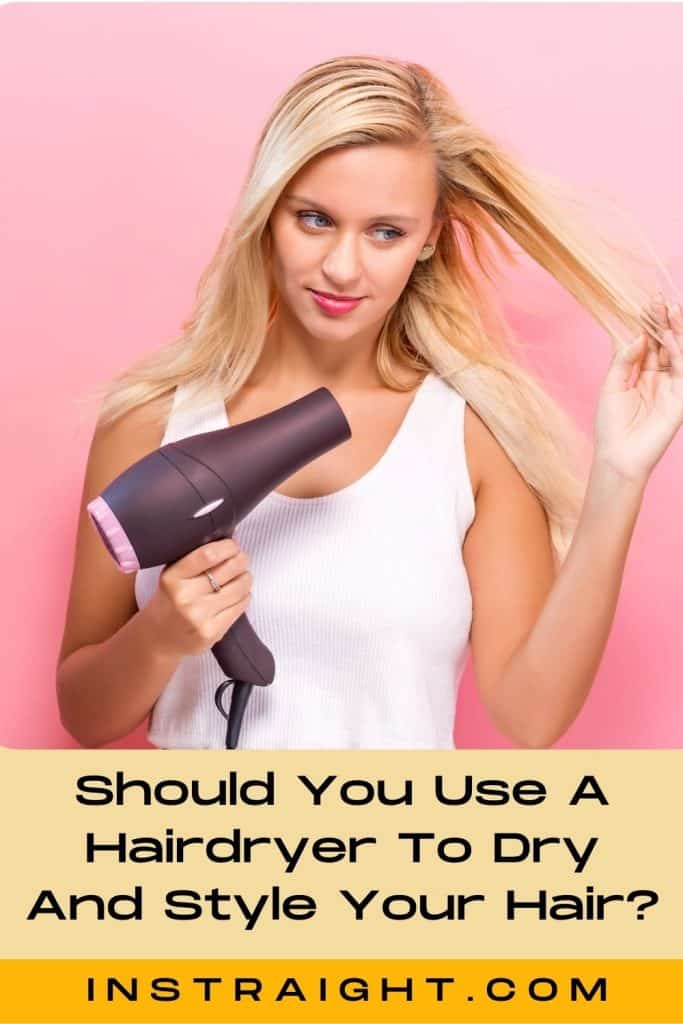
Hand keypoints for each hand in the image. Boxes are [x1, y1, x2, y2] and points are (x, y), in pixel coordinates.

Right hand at [142, 538, 252, 658]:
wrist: (158, 640)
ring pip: (239, 588)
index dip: (227, 547)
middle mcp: (185, 597)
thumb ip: (197, 558)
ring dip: (246, 578)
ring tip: (242, 576)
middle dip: (241, 560)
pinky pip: (240, 606)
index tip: (232, 545)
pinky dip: (245, 596)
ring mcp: (199, 616)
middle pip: (229, 569)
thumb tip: (232, 540)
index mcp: (172, 578)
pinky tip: (239, 594)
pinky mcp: (212, 632)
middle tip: (241, 559)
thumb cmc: (170, 602)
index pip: (208, 555)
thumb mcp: (173, 576)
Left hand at [593, 294, 682, 481]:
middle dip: (665, 322)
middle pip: (666, 344)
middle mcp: (660, 378)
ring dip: (676, 332)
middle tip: (660, 301)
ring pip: (679, 354)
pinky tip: (671, 337)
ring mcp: (672, 388)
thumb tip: (639, 336)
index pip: (650, 343)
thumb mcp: (612, 385)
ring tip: (670, 310)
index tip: (647, 303)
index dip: (650, 324)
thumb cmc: (610, 425)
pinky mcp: (680, 399)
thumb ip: (624, 359)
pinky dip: (678, 353)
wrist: (618, 455)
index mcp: (642, 375)